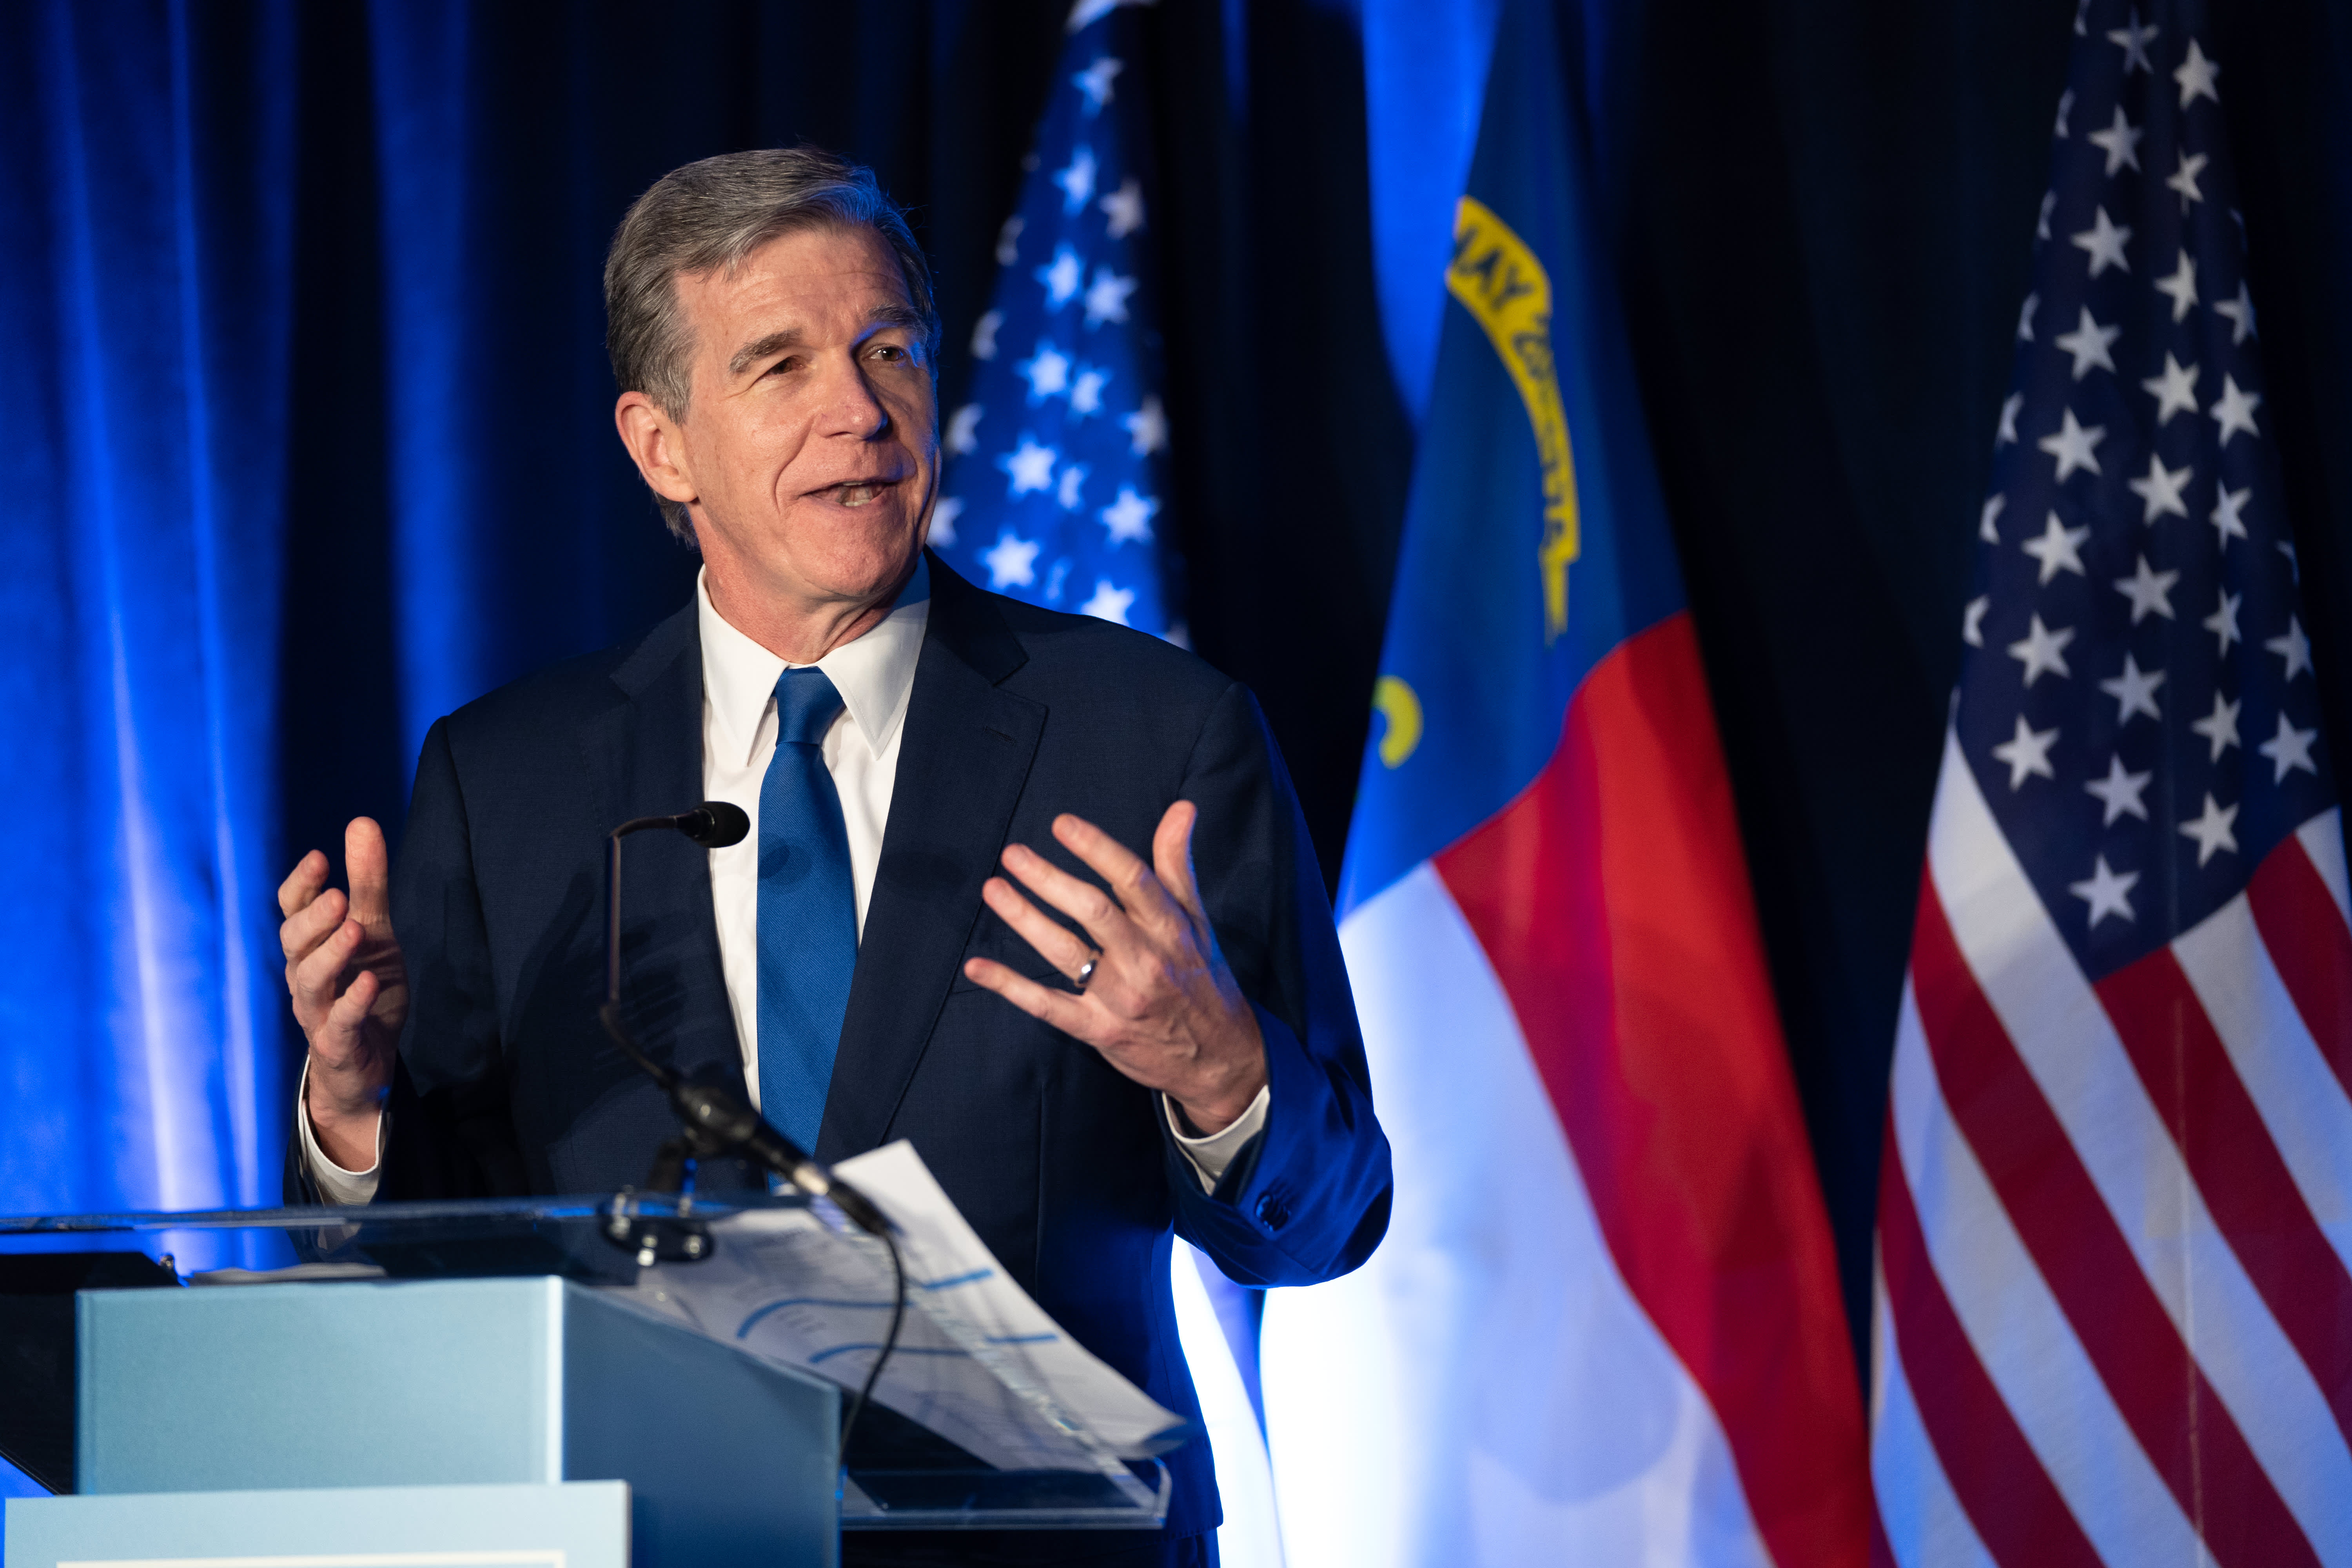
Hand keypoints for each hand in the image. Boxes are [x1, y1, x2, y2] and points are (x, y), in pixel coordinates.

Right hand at [278, 818, 408, 1171]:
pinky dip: (352, 1002)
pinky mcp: (338, 1043)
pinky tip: (367, 981)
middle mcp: (305, 976)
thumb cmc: (362, 988)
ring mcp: (317, 1011)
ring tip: (354, 929)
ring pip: (310, 981)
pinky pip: (339, 1022)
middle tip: (338, 896)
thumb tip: (362, 822)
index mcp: (310, 947)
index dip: (301, 885)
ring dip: (330, 954)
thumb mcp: (374, 932)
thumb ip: (368, 882)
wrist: (367, 1063)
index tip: (320, 858)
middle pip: (294, 943)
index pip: (290, 911)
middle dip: (313, 918)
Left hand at [963, 802, 1267, 1133]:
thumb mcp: (1199, 920)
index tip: (1062, 824)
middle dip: (1048, 879)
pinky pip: (1047, 1006)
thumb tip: (1182, 807)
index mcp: (1171, 928)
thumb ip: (1178, 865)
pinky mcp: (1098, 1030)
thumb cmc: (1203, 978)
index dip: (1096, 848)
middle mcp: (1145, 959)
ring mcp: (1120, 997)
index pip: (1133, 878)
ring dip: (1024, 918)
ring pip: (1066, 952)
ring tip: (994, 889)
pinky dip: (1010, 986)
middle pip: (1092, 911)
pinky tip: (977, 967)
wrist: (1220, 1058)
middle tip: (1013, 854)